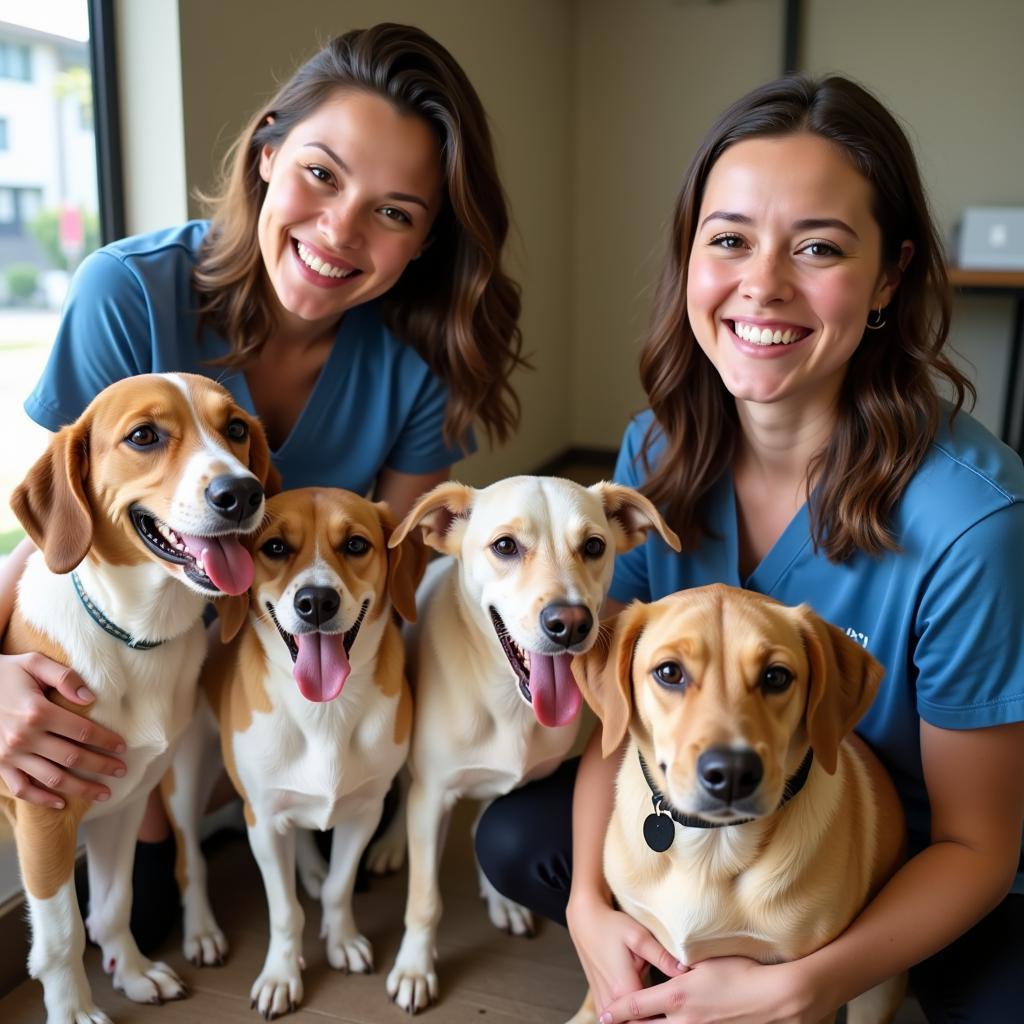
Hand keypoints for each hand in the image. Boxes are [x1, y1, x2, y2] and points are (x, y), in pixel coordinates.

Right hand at [0, 652, 125, 807]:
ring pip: (53, 779)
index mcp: (37, 712)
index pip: (83, 732)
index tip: (123, 748)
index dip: (106, 741)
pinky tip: (62, 803)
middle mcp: (24, 737)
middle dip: (102, 766)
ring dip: (81, 789)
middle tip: (122, 771)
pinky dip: (42, 799)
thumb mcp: (34, 663)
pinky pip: (22, 789)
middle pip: (73, 758)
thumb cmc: (7, 673)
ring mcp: (10, 755)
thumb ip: (64, 678)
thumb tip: (90, 698)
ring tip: (104, 793)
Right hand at [566, 894, 683, 1013]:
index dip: (667, 1012)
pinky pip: (615, 1021)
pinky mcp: (599, 1000)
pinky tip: (643, 1012)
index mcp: (623, 988)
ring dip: (642, 1020)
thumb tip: (685, 970)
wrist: (585, 921)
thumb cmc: (611, 926)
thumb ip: (662, 956)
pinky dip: (628, 1019)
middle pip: (638, 1023)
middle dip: (655, 1019)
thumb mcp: (638, 936)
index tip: (681, 1008)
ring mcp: (603, 1002)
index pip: (651, 1014)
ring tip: (659, 1012)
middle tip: (671, 1010)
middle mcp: (610, 1001)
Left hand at [596, 956, 807, 1023]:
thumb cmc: (740, 971)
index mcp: (677, 995)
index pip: (637, 1005)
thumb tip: (669, 957)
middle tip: (611, 1023)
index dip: (617, 1011)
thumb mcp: (705, 959)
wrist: (772, 997)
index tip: (602, 1014)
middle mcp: (684, 1019)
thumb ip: (682, 960)